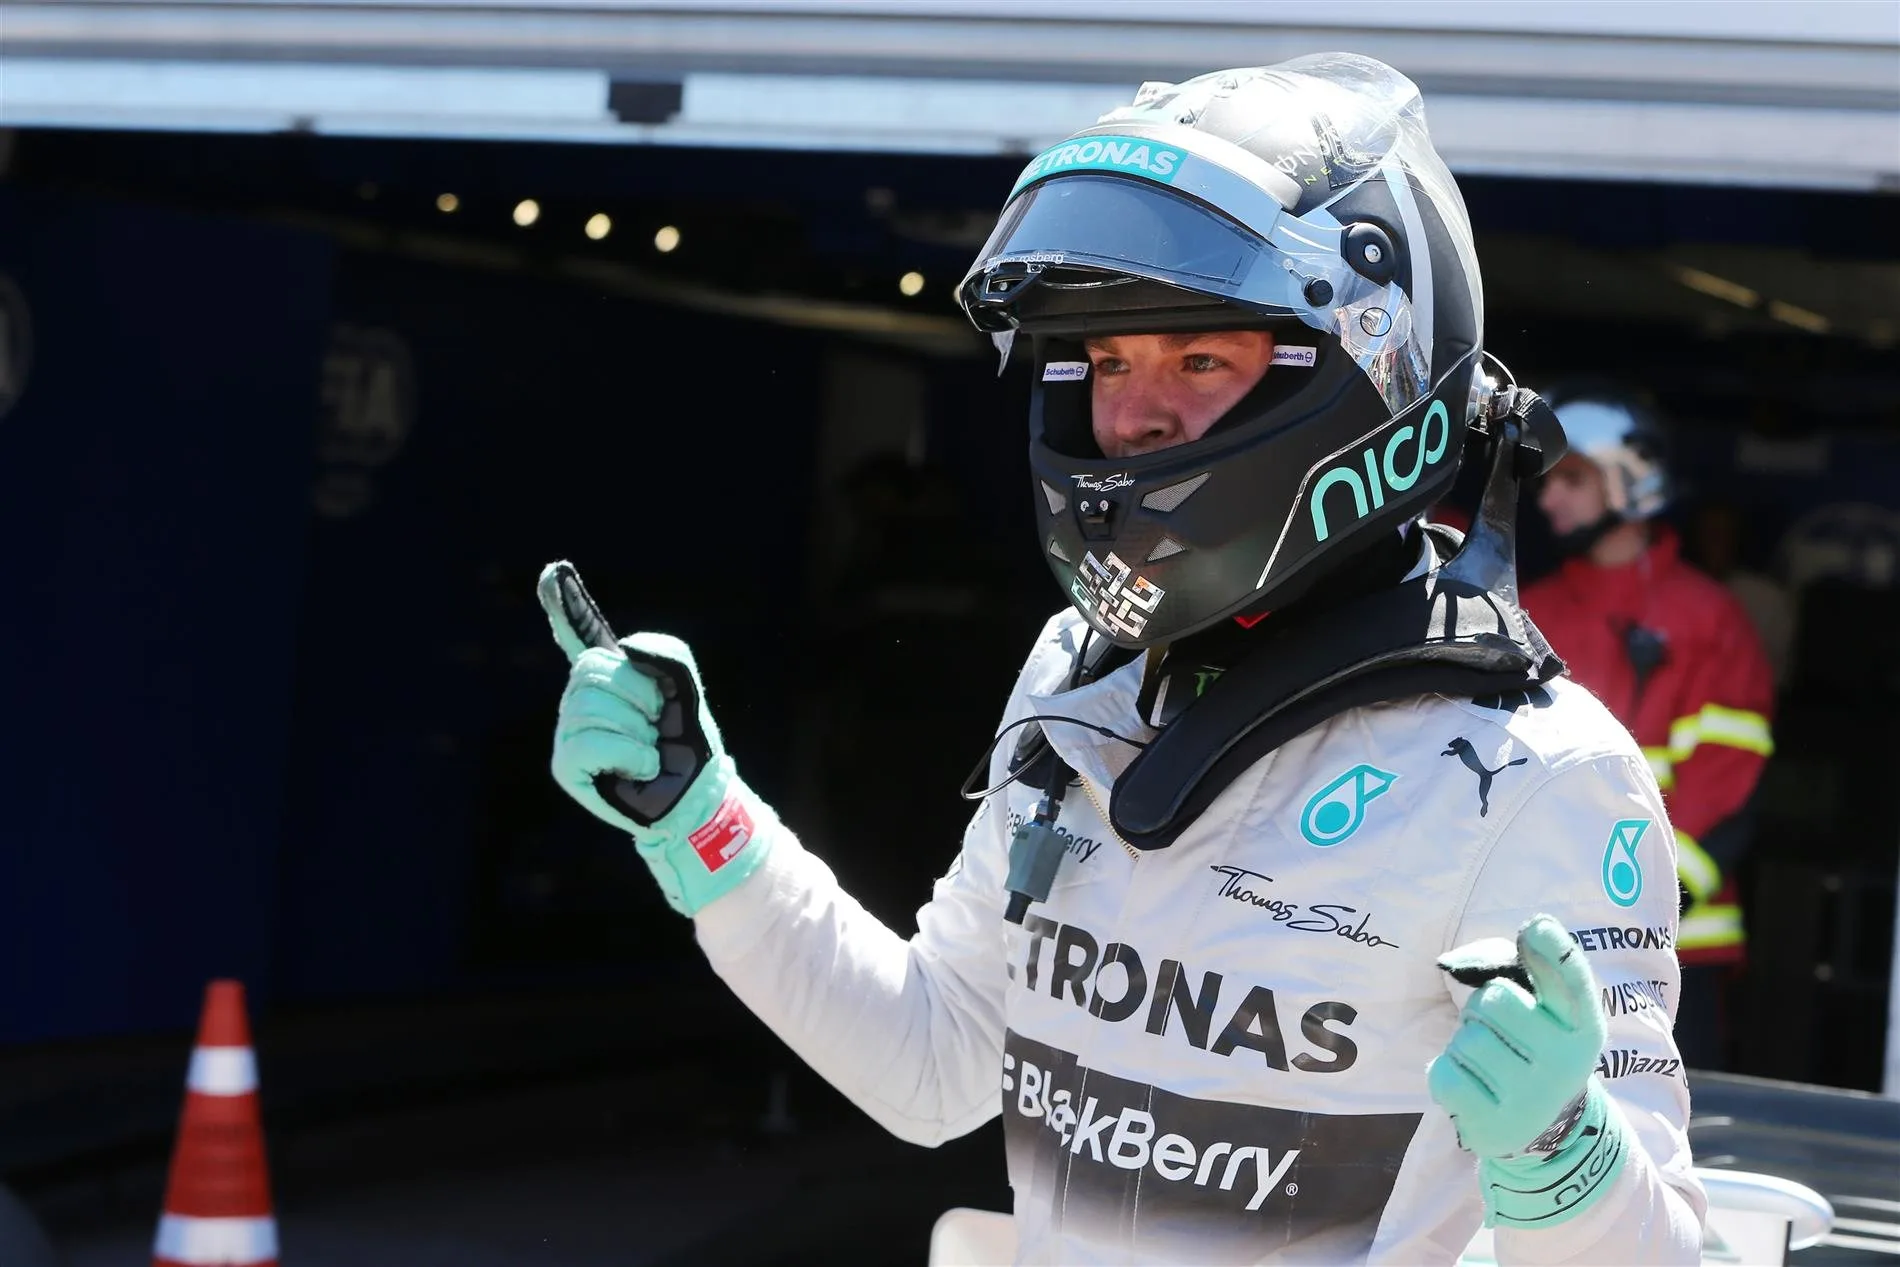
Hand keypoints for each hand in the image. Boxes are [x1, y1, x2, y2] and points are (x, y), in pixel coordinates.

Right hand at [539, 563, 770, 915]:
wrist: (694, 795)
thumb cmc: (687, 744)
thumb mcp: (686, 689)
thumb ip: (665, 654)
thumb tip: (623, 650)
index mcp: (608, 676)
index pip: (579, 635)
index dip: (565, 605)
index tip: (553, 571)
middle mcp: (580, 699)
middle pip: (594, 671)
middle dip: (639, 696)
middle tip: (656, 725)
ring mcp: (569, 730)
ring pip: (593, 706)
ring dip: (638, 730)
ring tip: (648, 751)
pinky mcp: (565, 764)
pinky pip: (590, 740)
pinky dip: (628, 753)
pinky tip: (639, 767)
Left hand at [1429, 914, 1630, 1227]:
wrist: (1544, 1130)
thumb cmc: (1535, 1048)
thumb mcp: (1548, 1014)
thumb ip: (1524, 973)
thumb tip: (1461, 961)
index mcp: (1582, 1026)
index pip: (1571, 981)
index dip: (1554, 951)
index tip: (1536, 927)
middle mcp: (1565, 1062)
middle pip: (1494, 999)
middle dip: (1484, 1008)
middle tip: (1499, 1033)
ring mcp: (1531, 1098)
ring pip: (1466, 1038)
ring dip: (1465, 1042)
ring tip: (1490, 1064)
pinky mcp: (1494, 1125)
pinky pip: (1444, 1073)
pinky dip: (1446, 1073)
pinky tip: (1472, 1087)